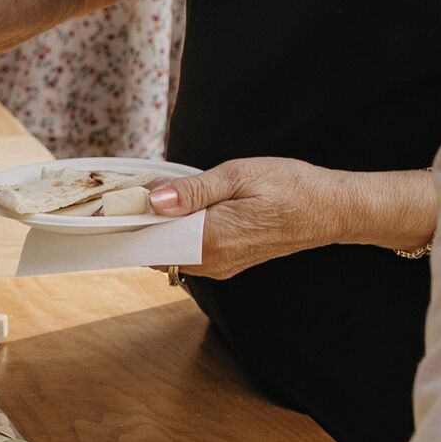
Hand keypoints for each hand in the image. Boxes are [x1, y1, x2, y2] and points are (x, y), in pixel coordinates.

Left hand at [142, 155, 345, 279]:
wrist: (330, 209)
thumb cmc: (289, 187)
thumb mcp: (237, 175)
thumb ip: (192, 190)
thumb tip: (153, 199)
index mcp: (211, 239)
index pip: (152, 240)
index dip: (129, 221)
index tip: (110, 204)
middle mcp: (212, 261)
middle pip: (158, 248)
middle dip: (140, 224)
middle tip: (128, 193)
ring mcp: (221, 266)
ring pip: (172, 252)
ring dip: (159, 228)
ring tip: (153, 197)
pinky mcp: (228, 263)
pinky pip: (190, 252)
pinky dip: (178, 233)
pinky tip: (179, 210)